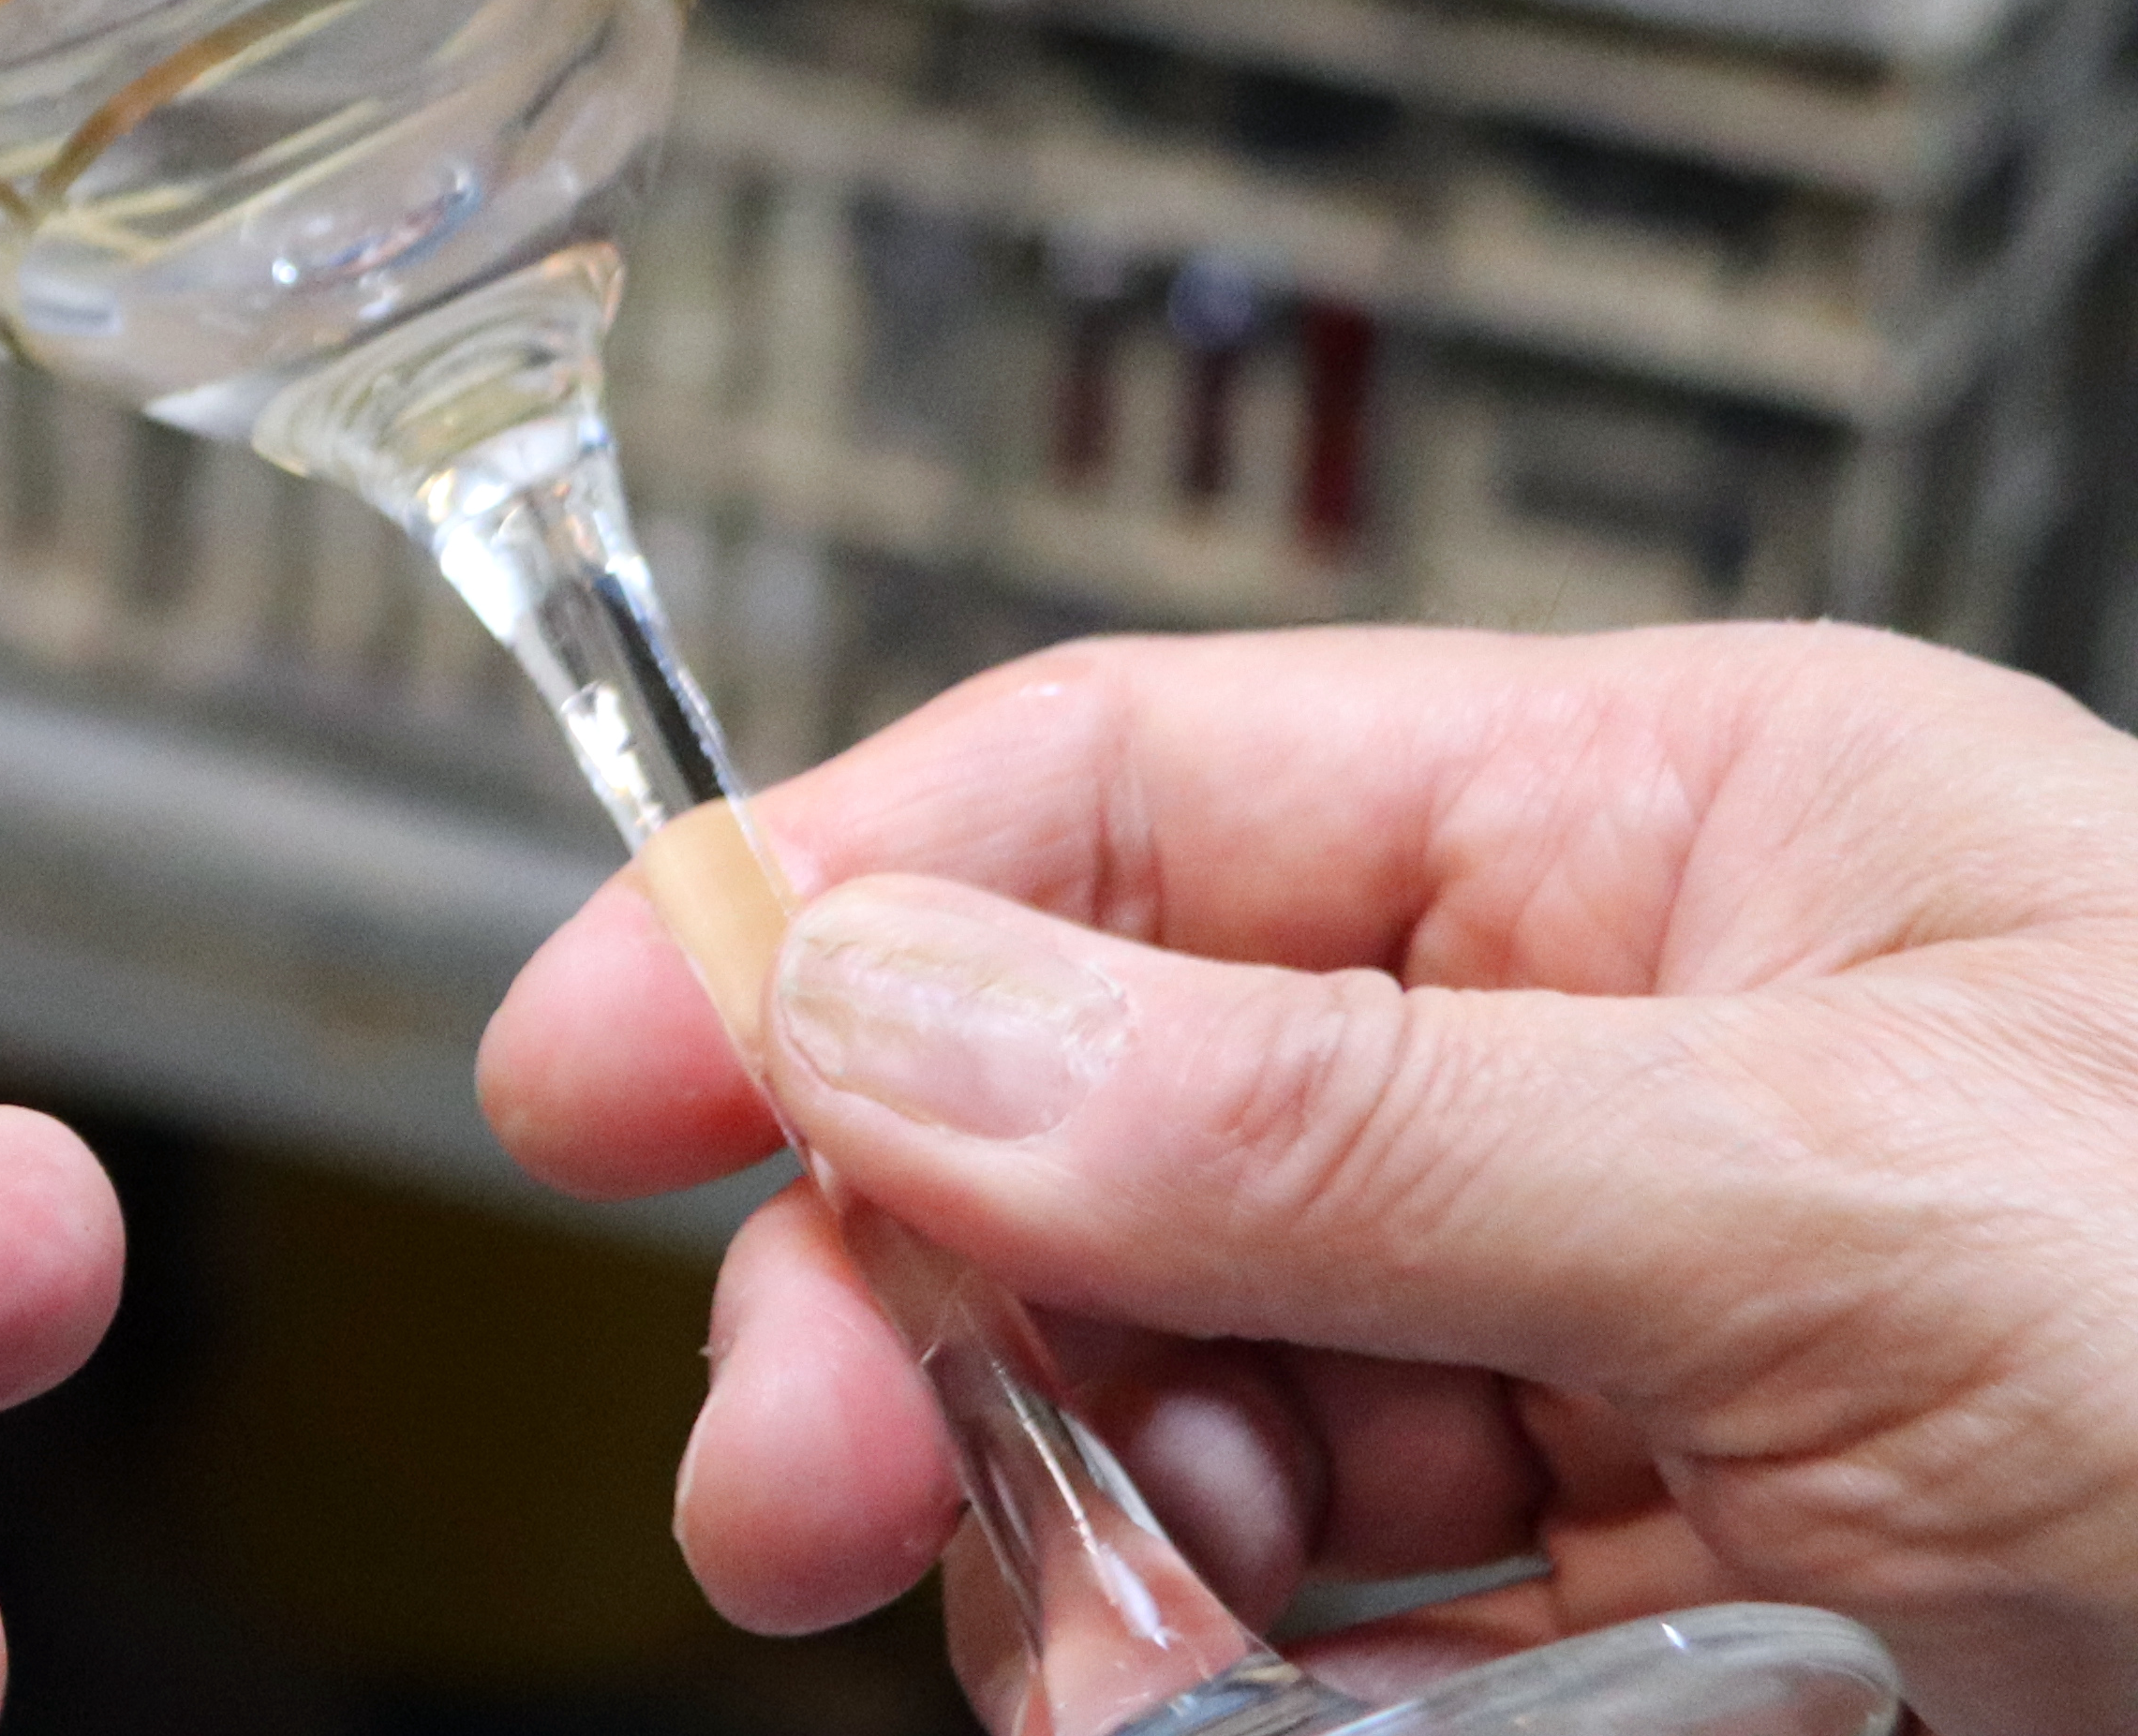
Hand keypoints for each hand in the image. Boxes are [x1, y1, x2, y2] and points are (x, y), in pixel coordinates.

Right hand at [480, 619, 2137, 1735]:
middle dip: (920, 1310)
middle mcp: (1599, 1067)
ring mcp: (1609, 1349)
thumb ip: (1342, 1123)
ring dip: (1111, 1569)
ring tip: (1176, 1698)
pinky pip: (1313, 1633)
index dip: (821, 909)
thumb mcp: (1862, 1204)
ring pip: (1167, 1415)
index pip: (1123, 797)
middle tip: (799, 1498)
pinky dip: (1258, 1708)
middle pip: (1081, 1131)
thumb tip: (894, 1011)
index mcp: (1668, 836)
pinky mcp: (1637, 1613)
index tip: (581, 1062)